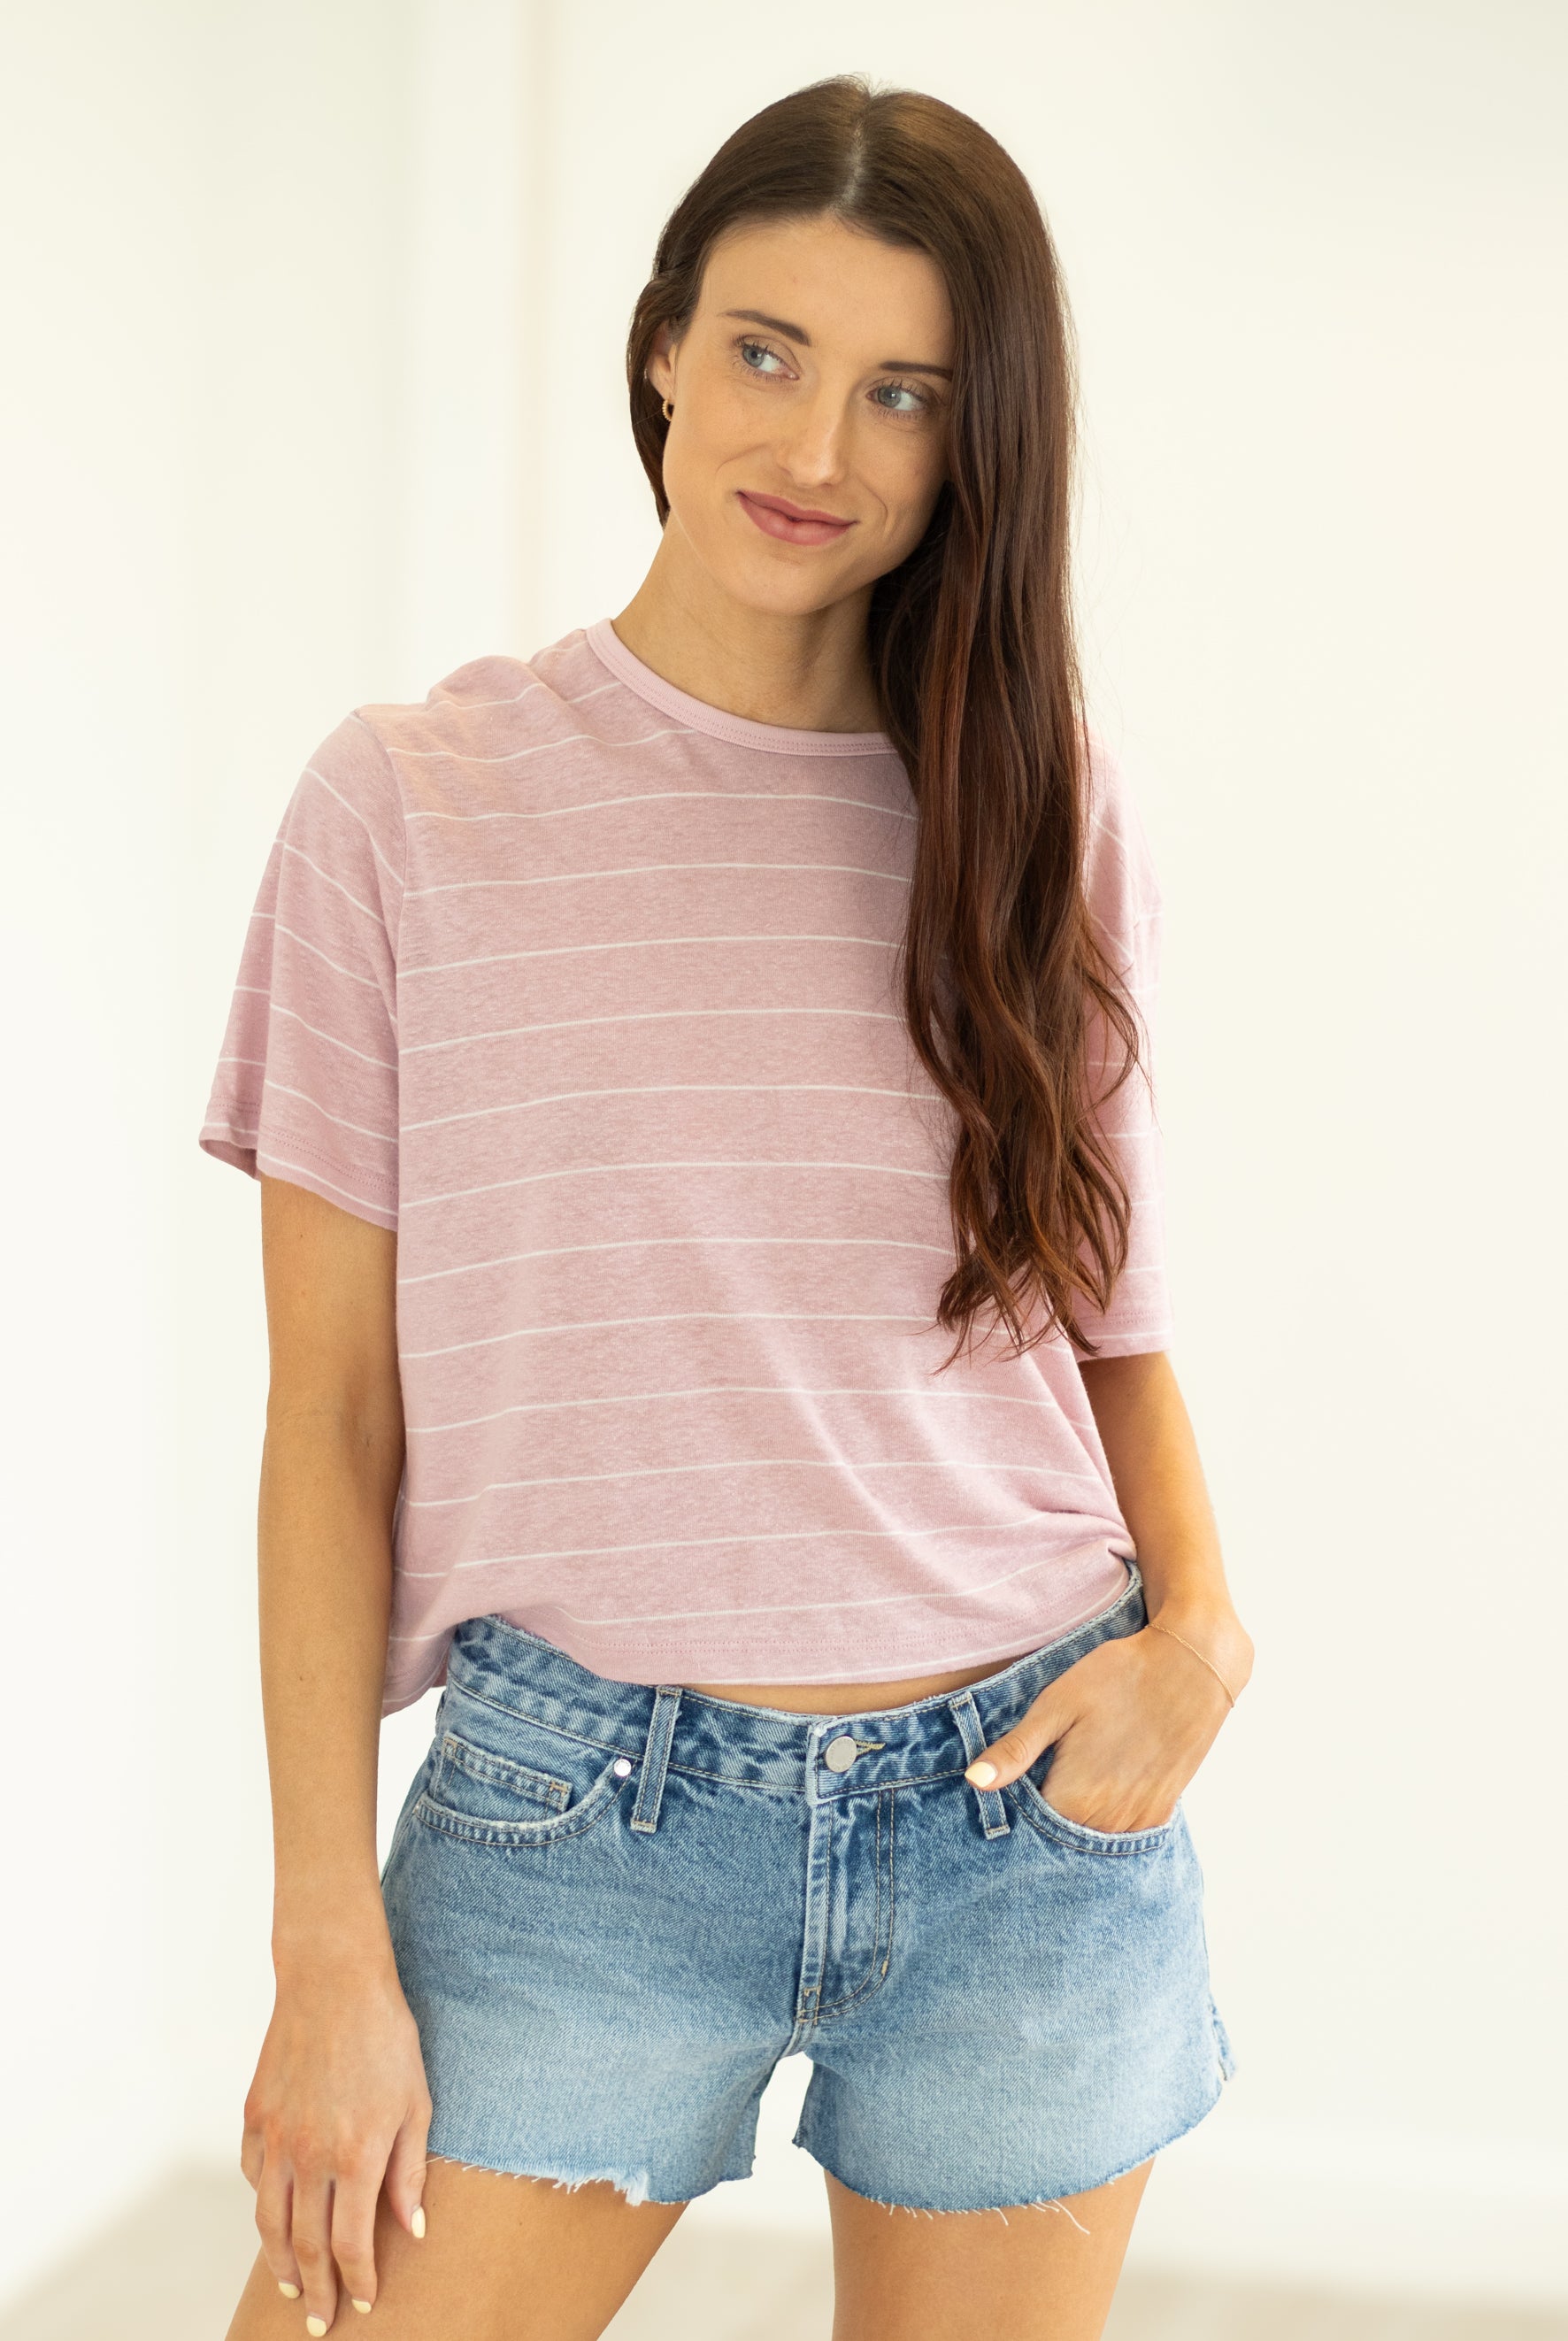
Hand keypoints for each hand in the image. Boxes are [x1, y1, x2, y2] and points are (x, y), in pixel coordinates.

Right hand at [241, 1943, 430, 2331]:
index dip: (356, 2280)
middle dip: (314, 2290)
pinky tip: (274, 2215)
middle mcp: (309, 2156)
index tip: (363, 2302)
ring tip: (291, 2285)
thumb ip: (410, 2171)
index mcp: (355, 2156)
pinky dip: (262, 2204)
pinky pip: (253, 2176)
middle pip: (305, 2245)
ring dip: (279, 2262)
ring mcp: (276, 2138)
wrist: (333, 1981)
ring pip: (268, 2221)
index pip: (350, 2244)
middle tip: (317, 2321)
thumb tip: (412, 2227)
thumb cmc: (385, 2035)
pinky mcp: (255, 2116)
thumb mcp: (417, 2102)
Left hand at [962, 1612, 1250, 1833]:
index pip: (1028, 1832)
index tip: (1007, 1796)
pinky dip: (1104, 1821)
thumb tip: (973, 1782)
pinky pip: (1123, 1834)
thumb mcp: (1057, 1705)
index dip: (1012, 1816)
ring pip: (1091, 1842)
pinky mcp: (1161, 1810)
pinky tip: (1096, 1792)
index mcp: (1075, 1798)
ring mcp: (1139, 1820)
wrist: (1191, 1666)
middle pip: (1060, 1842)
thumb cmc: (1118, 1677)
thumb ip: (1015, 1750)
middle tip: (1039, 1782)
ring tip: (1068, 1784)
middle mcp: (1108, 1820)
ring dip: (1074, 1825)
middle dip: (1041, 1826)